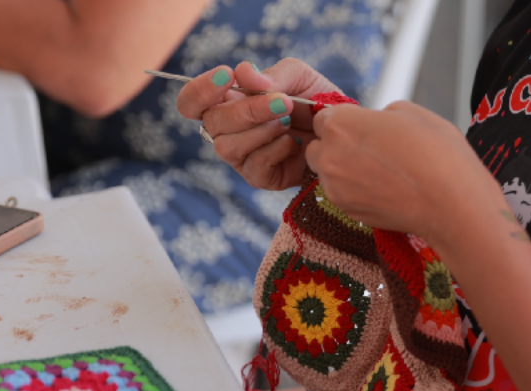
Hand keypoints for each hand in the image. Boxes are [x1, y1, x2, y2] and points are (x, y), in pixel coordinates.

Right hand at [176, 58, 340, 189]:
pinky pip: (253, 166)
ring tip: (288, 122)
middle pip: (211, 123)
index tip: (226, 76)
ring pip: (227, 146)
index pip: (191, 102)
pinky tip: (293, 143)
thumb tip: (244, 73)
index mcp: (226, 103)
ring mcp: (241, 157)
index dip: (200, 91)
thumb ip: (272, 74)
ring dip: (261, 130)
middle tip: (284, 102)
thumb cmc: (314, 101)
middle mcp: (226, 131)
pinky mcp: (259, 177)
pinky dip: (275, 150)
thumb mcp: (299, 77)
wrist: (340, 131)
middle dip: (248, 110)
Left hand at [306, 101, 485, 238]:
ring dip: (343, 169)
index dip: (343, 121)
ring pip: (327, 173)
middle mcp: (329, 156)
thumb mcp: (411, 112)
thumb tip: (377, 122)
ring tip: (378, 171)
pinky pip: (341, 195)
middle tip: (368, 149)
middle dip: (335, 146)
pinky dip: (355, 191)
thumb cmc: (436, 153)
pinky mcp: (347, 211)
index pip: (322, 118)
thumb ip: (381, 113)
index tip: (360, 127)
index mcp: (340, 124)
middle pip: (317, 147)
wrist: (450, 202)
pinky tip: (383, 188)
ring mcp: (335, 187)